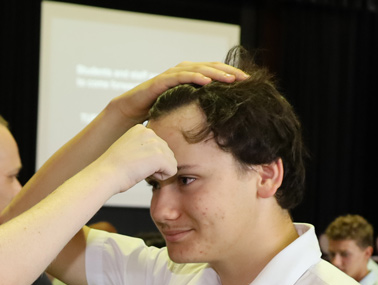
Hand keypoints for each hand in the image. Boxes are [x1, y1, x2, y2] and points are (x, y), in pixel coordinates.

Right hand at [88, 125, 175, 195]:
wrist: (105, 174)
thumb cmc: (112, 167)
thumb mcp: (128, 149)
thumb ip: (143, 147)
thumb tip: (157, 157)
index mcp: (140, 129)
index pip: (158, 146)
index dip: (148, 159)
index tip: (132, 162)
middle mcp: (149, 132)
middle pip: (167, 153)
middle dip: (156, 165)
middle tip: (137, 168)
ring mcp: (155, 143)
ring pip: (171, 162)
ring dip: (158, 171)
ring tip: (140, 170)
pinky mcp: (159, 156)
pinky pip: (172, 170)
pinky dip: (162, 177)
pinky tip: (146, 174)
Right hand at [111, 62, 247, 122]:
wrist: (129, 114)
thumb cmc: (155, 114)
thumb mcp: (181, 112)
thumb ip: (196, 111)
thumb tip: (218, 124)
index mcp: (189, 77)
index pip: (214, 72)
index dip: (231, 75)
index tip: (247, 83)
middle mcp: (181, 72)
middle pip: (210, 67)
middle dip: (228, 72)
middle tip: (245, 78)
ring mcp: (171, 75)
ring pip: (197, 69)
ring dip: (215, 73)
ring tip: (230, 79)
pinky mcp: (161, 81)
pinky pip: (180, 77)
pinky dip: (194, 77)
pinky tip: (207, 82)